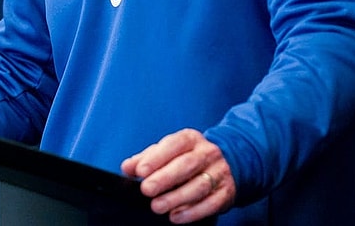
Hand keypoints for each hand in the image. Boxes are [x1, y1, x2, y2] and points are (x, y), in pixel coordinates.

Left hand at [120, 129, 235, 223]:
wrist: (227, 163)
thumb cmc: (188, 157)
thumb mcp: (167, 152)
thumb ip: (146, 158)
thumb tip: (127, 167)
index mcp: (190, 139)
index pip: (174, 144)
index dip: (156, 158)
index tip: (140, 171)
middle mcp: (207, 153)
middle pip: (187, 165)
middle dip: (165, 178)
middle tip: (147, 190)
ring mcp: (219, 172)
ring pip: (199, 185)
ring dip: (177, 198)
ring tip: (158, 206)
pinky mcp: (226, 191)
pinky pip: (211, 203)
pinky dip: (193, 212)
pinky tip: (176, 216)